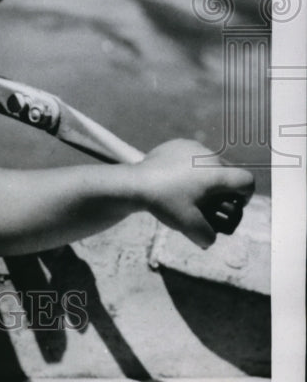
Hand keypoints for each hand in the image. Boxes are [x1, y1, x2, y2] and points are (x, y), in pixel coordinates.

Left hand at [134, 139, 253, 247]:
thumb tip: (210, 238)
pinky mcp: (179, 143)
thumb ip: (208, 237)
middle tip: (210, 203)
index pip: (247, 181)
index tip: (233, 205)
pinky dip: (192, 167)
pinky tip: (179, 179)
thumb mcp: (190, 227)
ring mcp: (193, 146)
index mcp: (216, 173)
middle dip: (224, 189)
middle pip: (229, 173)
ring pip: (212, 163)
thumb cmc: (164, 203)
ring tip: (192, 191)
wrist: (135, 183)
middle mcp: (208, 155)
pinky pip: (195, 155)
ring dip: (208, 177)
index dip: (245, 196)